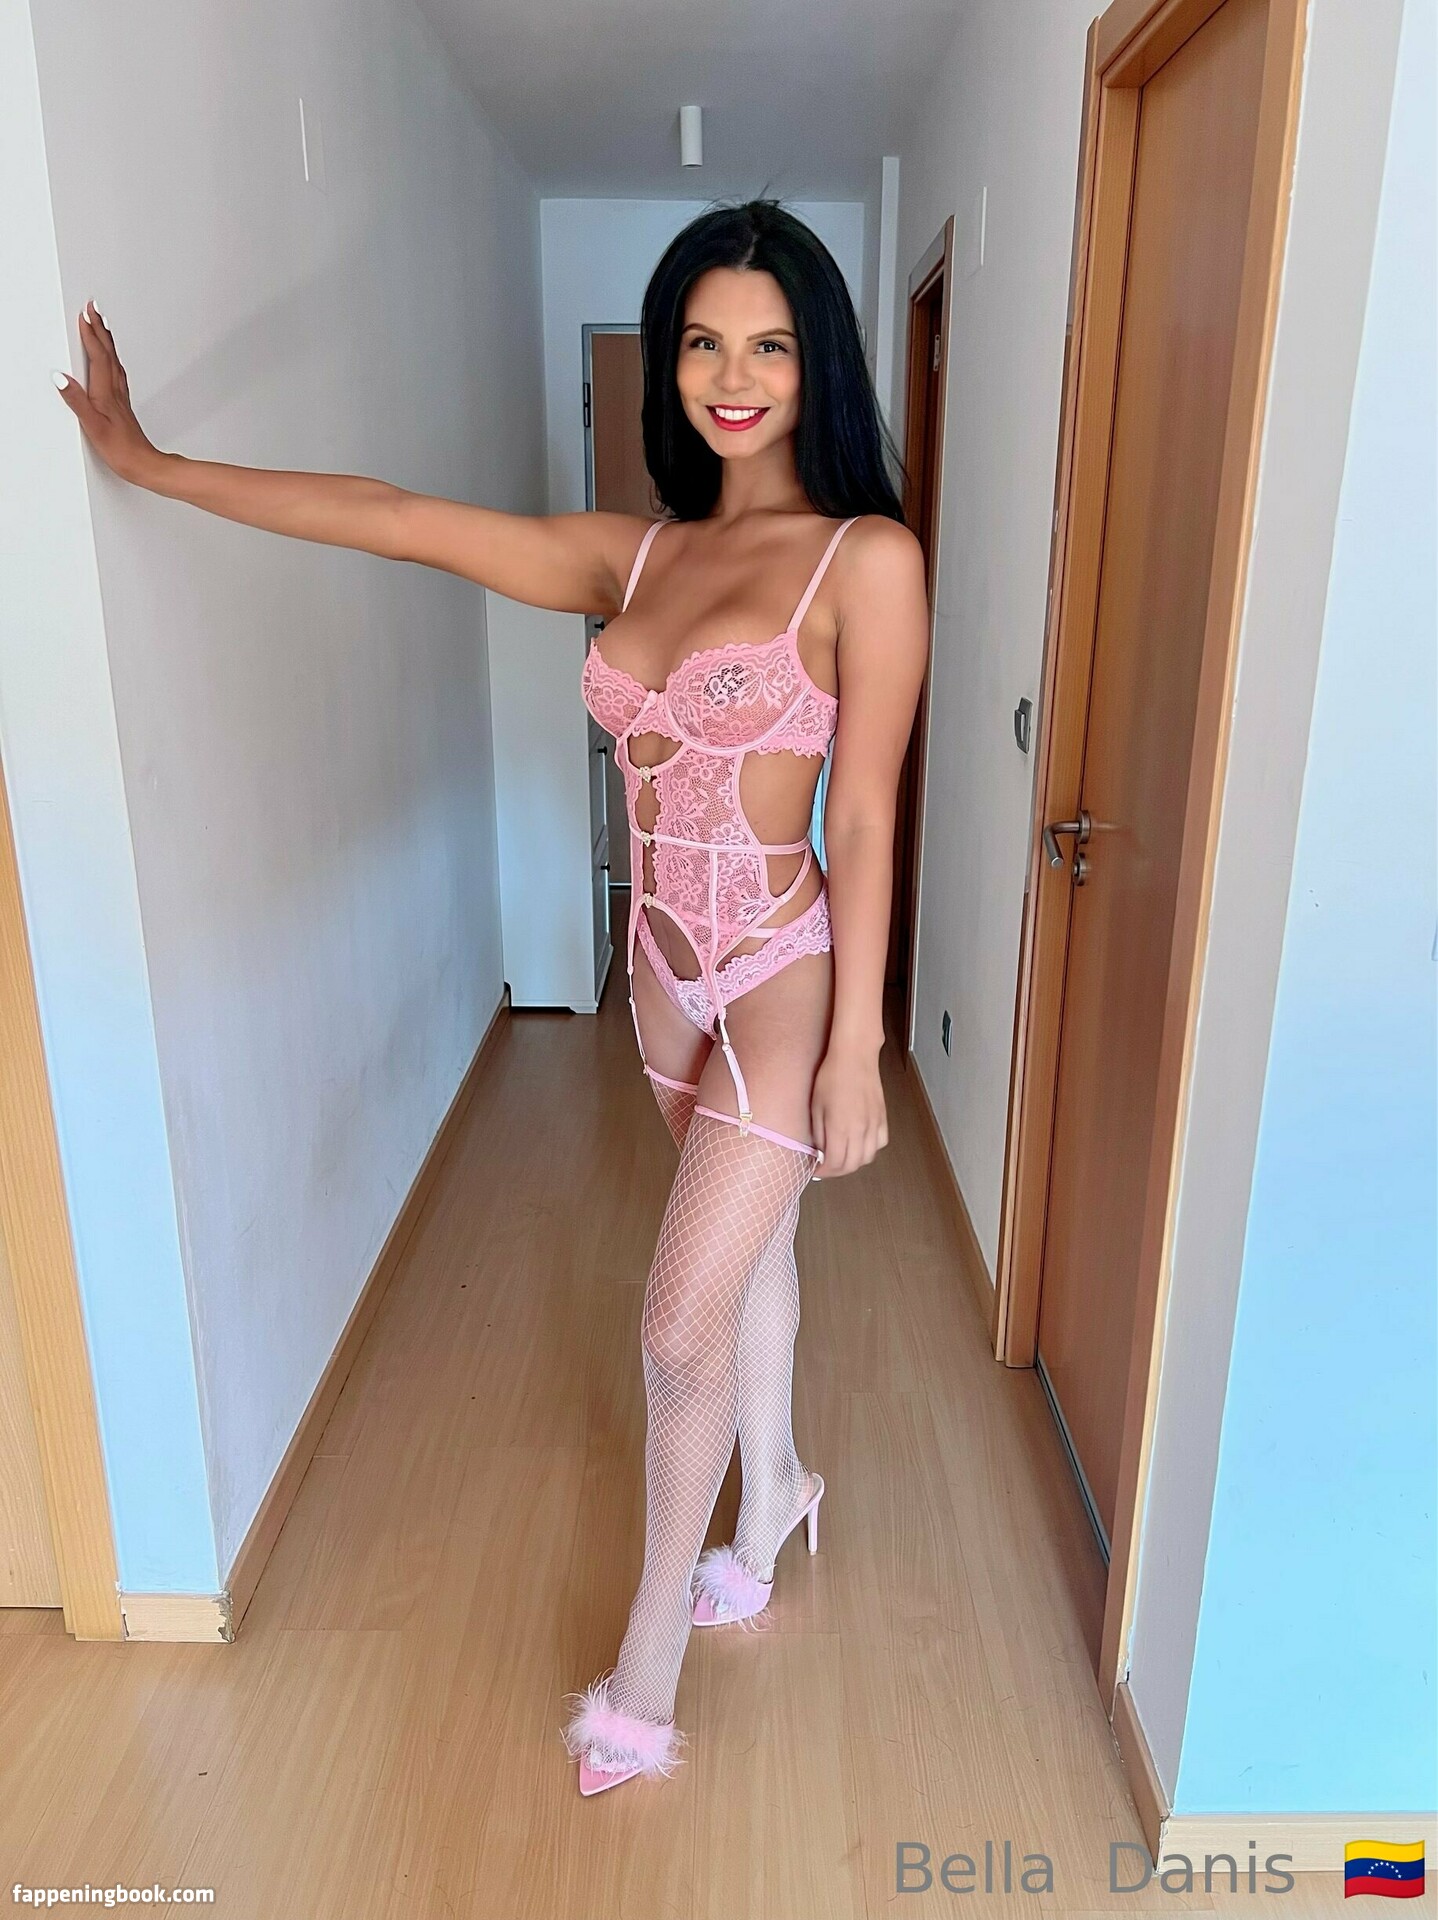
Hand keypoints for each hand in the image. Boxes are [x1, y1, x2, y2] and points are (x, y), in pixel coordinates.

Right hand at [53, 302, 163, 484]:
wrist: (145, 465)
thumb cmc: (122, 450)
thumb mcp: (93, 426)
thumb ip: (76, 401)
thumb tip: (61, 378)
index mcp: (106, 392)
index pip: (97, 356)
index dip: (90, 334)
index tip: (85, 315)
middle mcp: (115, 391)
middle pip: (108, 352)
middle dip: (99, 328)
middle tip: (94, 308)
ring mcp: (121, 397)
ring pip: (113, 360)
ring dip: (106, 340)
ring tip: (101, 325)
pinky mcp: (122, 405)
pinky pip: (116, 372)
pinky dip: (111, 358)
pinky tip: (110, 360)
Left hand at [810, 1041, 887, 1178]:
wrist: (854, 1057)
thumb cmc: (832, 1076)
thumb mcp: (816, 1106)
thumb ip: (818, 1133)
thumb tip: (820, 1152)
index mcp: (840, 1128)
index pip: (835, 1164)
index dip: (824, 1172)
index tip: (816, 1171)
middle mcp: (860, 1130)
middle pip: (852, 1165)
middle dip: (837, 1172)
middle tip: (827, 1168)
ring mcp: (874, 1125)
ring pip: (867, 1158)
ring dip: (853, 1163)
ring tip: (842, 1158)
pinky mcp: (882, 1118)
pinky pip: (880, 1143)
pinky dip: (869, 1150)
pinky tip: (859, 1144)